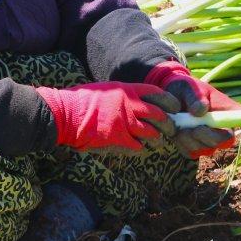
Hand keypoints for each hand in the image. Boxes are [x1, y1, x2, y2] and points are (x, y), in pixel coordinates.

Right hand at [37, 82, 179, 151]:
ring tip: (158, 142)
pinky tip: (139, 149)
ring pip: (152, 133)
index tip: (175, 107)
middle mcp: (130, 105)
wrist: (65, 114)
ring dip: (157, 139)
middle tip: (171, 129)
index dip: (169, 101)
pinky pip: (137, 147)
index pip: (156, 93)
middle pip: (160, 115)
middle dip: (168, 124)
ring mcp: (125, 123)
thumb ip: (122, 96)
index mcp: (126, 90)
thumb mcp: (105, 90)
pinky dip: (140, 149)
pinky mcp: (118, 139)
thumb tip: (135, 103)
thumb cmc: (81, 101)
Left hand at [144, 61, 237, 157]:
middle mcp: (223, 129)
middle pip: (225, 141)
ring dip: (192, 139)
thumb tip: (200, 111)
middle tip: (195, 128)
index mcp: (229, 111)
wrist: (169, 97)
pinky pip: (191, 153)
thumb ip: (195, 96)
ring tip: (180, 125)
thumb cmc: (186, 89)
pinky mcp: (194, 148)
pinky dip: (182, 143)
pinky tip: (177, 131)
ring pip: (207, 149)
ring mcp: (209, 141)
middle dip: (209, 136)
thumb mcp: (189, 86)